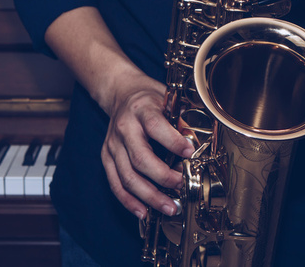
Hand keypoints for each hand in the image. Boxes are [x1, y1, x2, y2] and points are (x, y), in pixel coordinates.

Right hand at [99, 71, 193, 219]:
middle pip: (140, 158)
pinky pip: (115, 183)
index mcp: (141, 109)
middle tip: (181, 186)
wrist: (121, 93)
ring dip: (149, 196)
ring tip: (169, 207)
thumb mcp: (168, 98)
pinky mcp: (106, 157)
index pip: (155, 126)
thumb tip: (198, 140)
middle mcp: (124, 127)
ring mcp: (112, 144)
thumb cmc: (149, 98)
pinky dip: (128, 201)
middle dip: (163, 177)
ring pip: (127, 176)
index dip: (172, 141)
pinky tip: (143, 211)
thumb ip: (181, 118)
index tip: (189, 152)